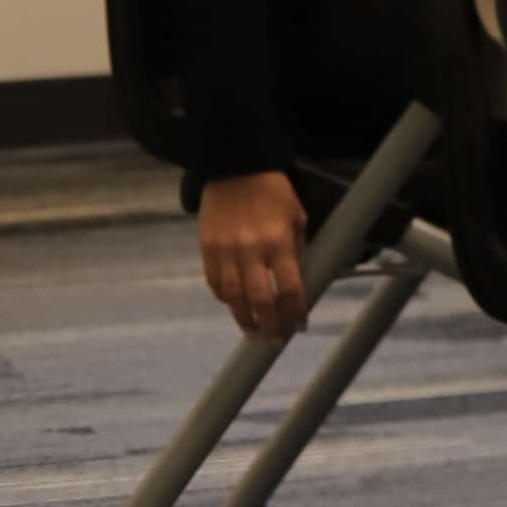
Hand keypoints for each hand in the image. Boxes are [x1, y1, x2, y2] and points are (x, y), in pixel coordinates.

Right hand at [197, 172, 311, 339]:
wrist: (235, 167)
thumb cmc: (274, 192)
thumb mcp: (297, 216)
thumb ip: (297, 249)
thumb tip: (298, 280)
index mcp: (279, 242)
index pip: (289, 288)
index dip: (295, 311)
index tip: (300, 325)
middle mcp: (251, 250)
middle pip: (259, 300)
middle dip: (269, 325)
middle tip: (275, 339)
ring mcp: (225, 251)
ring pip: (232, 298)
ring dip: (244, 319)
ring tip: (254, 331)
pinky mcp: (206, 249)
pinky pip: (214, 283)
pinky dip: (224, 298)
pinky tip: (234, 305)